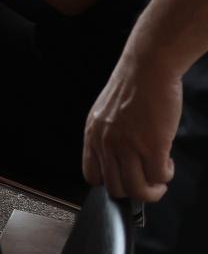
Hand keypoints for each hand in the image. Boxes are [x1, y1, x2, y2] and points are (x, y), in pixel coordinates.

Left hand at [83, 48, 180, 201]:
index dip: (111, 181)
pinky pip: (158, 177)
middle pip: (116, 188)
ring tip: (160, 177)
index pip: (91, 175)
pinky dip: (166, 176)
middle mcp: (106, 143)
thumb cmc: (131, 86)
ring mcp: (128, 146)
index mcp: (92, 134)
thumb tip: (120, 158)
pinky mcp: (152, 146)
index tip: (124, 177)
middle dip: (134, 190)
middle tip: (147, 181)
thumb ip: (108, 135)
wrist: (147, 68)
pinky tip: (168, 163)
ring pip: (137, 190)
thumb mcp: (105, 112)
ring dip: (152, 190)